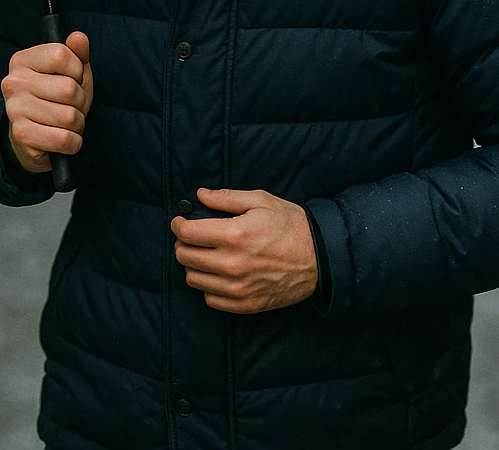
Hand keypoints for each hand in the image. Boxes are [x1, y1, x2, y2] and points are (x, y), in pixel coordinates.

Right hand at [1, 31, 92, 173]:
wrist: (32, 139)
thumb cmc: (55, 101)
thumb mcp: (70, 73)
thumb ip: (77, 53)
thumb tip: (78, 37)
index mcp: (22, 61)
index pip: (61, 54)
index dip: (77, 70)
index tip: (73, 78)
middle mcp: (13, 82)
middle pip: (69, 88)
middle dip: (81, 102)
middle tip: (71, 106)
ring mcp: (15, 109)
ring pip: (69, 116)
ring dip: (77, 124)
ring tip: (66, 123)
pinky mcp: (21, 135)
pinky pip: (64, 139)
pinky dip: (73, 142)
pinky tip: (64, 139)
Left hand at [170, 187, 317, 312]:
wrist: (320, 258)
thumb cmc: (291, 225)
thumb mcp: (261, 201)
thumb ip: (226, 198)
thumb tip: (200, 195)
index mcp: (235, 234)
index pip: (187, 233)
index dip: (178, 224)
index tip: (181, 221)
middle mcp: (232, 264)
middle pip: (185, 256)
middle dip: (183, 243)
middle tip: (192, 237)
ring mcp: (238, 288)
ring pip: (193, 279)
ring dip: (194, 265)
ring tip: (206, 255)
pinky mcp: (245, 304)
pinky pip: (209, 299)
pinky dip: (209, 286)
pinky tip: (219, 274)